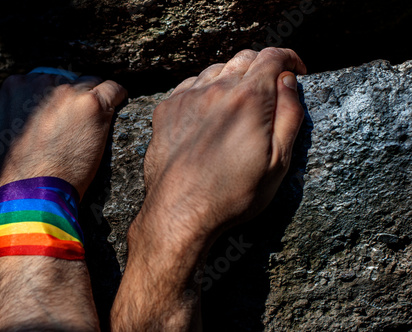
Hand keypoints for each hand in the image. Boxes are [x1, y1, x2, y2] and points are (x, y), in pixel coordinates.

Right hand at [0, 74, 126, 195]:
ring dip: (92, 98)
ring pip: (89, 83)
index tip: (56, 118)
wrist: (30, 192)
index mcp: (15, 87)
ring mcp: (68, 92)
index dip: (49, 101)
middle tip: (74, 124)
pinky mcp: (92, 105)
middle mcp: (41, 83)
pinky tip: (118, 101)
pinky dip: (117, 94)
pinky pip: (113, 88)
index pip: (40, 82)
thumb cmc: (4, 171)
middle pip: (65, 81)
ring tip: (95, 118)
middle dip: (70, 99)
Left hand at [135, 48, 306, 245]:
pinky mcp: (167, 109)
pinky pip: (190, 85)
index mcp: (249, 99)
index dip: (290, 58)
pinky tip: (209, 111)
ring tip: (237, 104)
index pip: (273, 56)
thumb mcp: (278, 162)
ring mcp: (187, 97)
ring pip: (216, 70)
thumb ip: (289, 115)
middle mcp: (215, 89)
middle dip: (262, 67)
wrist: (179, 212)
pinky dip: (205, 89)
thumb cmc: (232, 194)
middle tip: (268, 90)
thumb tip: (288, 81)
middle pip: (244, 59)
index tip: (295, 70)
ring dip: (232, 78)